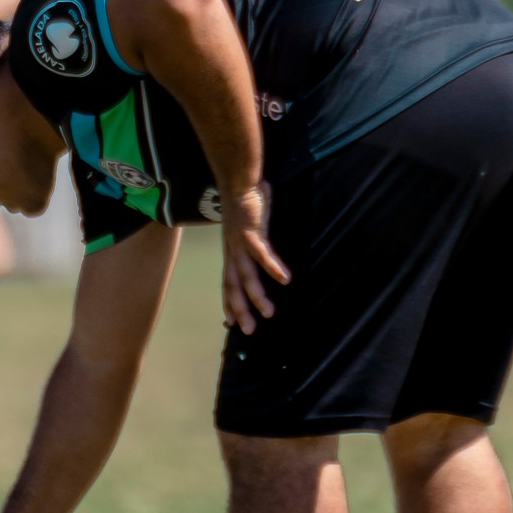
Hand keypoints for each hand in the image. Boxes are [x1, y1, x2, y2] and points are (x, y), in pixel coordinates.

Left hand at [221, 183, 289, 334]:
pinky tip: (285, 279)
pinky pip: (263, 255)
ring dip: (257, 296)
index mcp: (231, 251)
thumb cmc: (245, 201)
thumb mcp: (248, 227)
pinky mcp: (252, 233)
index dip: (228, 302)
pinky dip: (273, 267)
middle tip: (249, 331)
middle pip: (234, 287)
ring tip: (269, 313)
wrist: (238, 180)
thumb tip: (265, 247)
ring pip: (247, 276)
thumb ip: (255, 239)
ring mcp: (240, 244)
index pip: (227, 282)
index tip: (231, 322)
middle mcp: (232, 251)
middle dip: (240, 310)